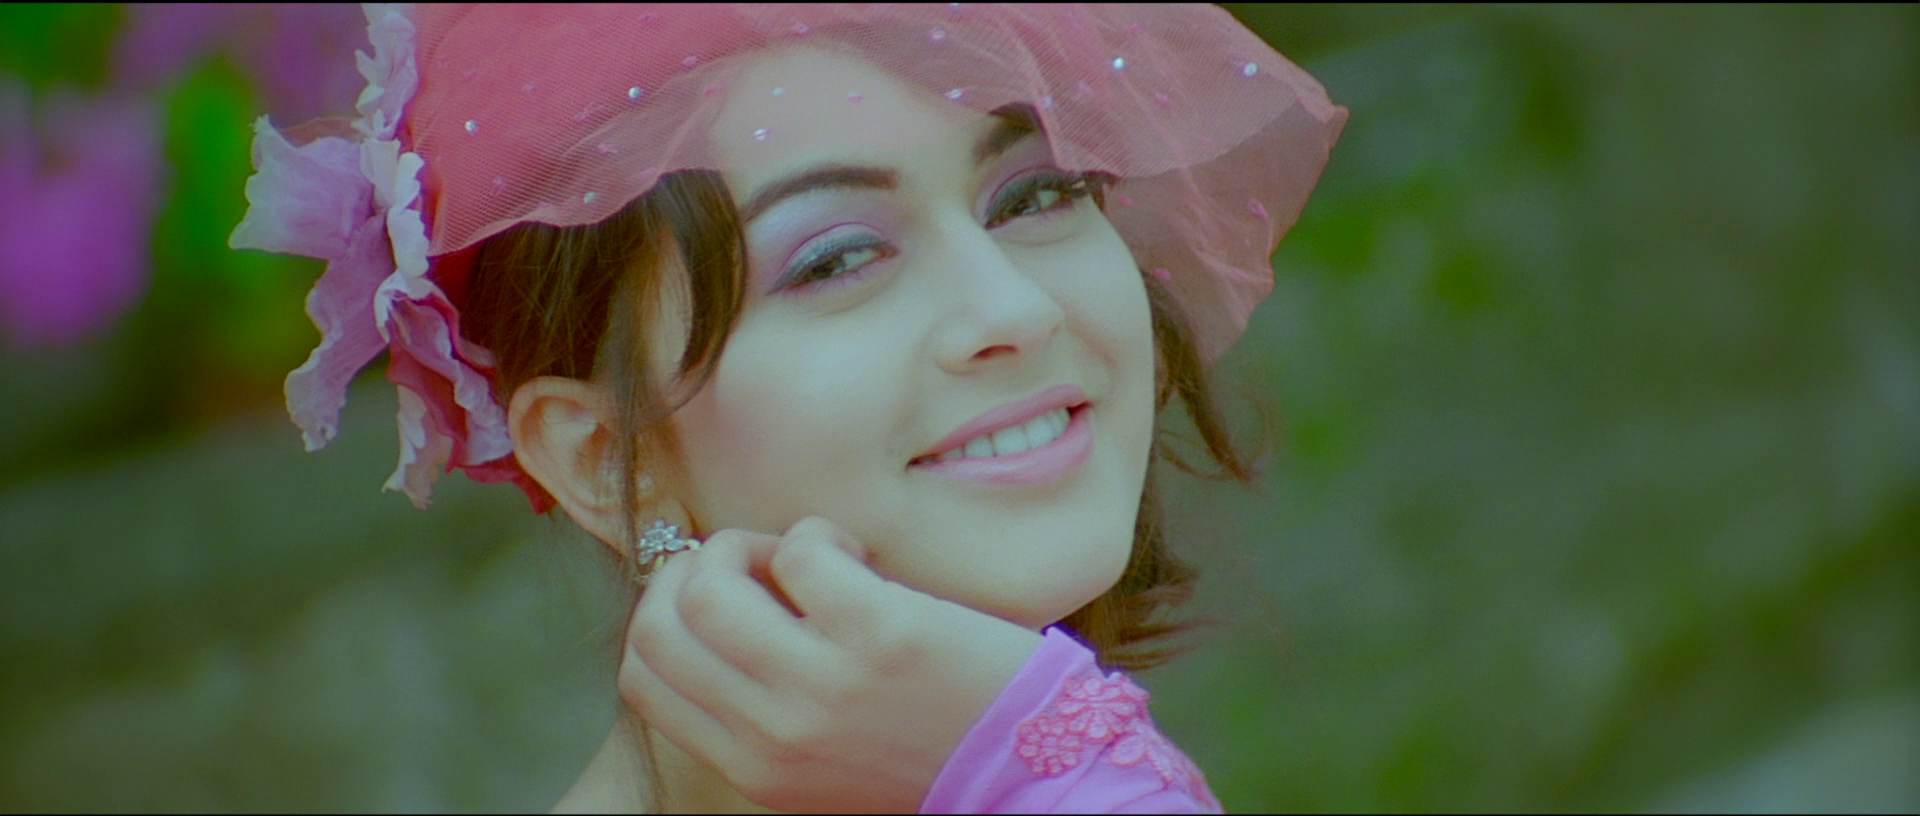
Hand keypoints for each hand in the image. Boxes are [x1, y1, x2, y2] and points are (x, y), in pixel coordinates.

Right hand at [618, 516, 1045, 812]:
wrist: (1031, 772)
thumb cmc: (928, 746)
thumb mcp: (819, 756)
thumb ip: (760, 705)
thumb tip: (716, 598)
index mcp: (750, 766)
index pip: (640, 677)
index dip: (666, 616)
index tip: (726, 598)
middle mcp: (773, 733)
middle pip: (656, 623)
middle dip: (696, 571)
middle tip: (761, 570)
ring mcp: (822, 684)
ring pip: (708, 584)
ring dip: (749, 547)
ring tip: (809, 561)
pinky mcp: (878, 633)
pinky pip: (799, 550)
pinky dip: (819, 535)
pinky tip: (861, 556)